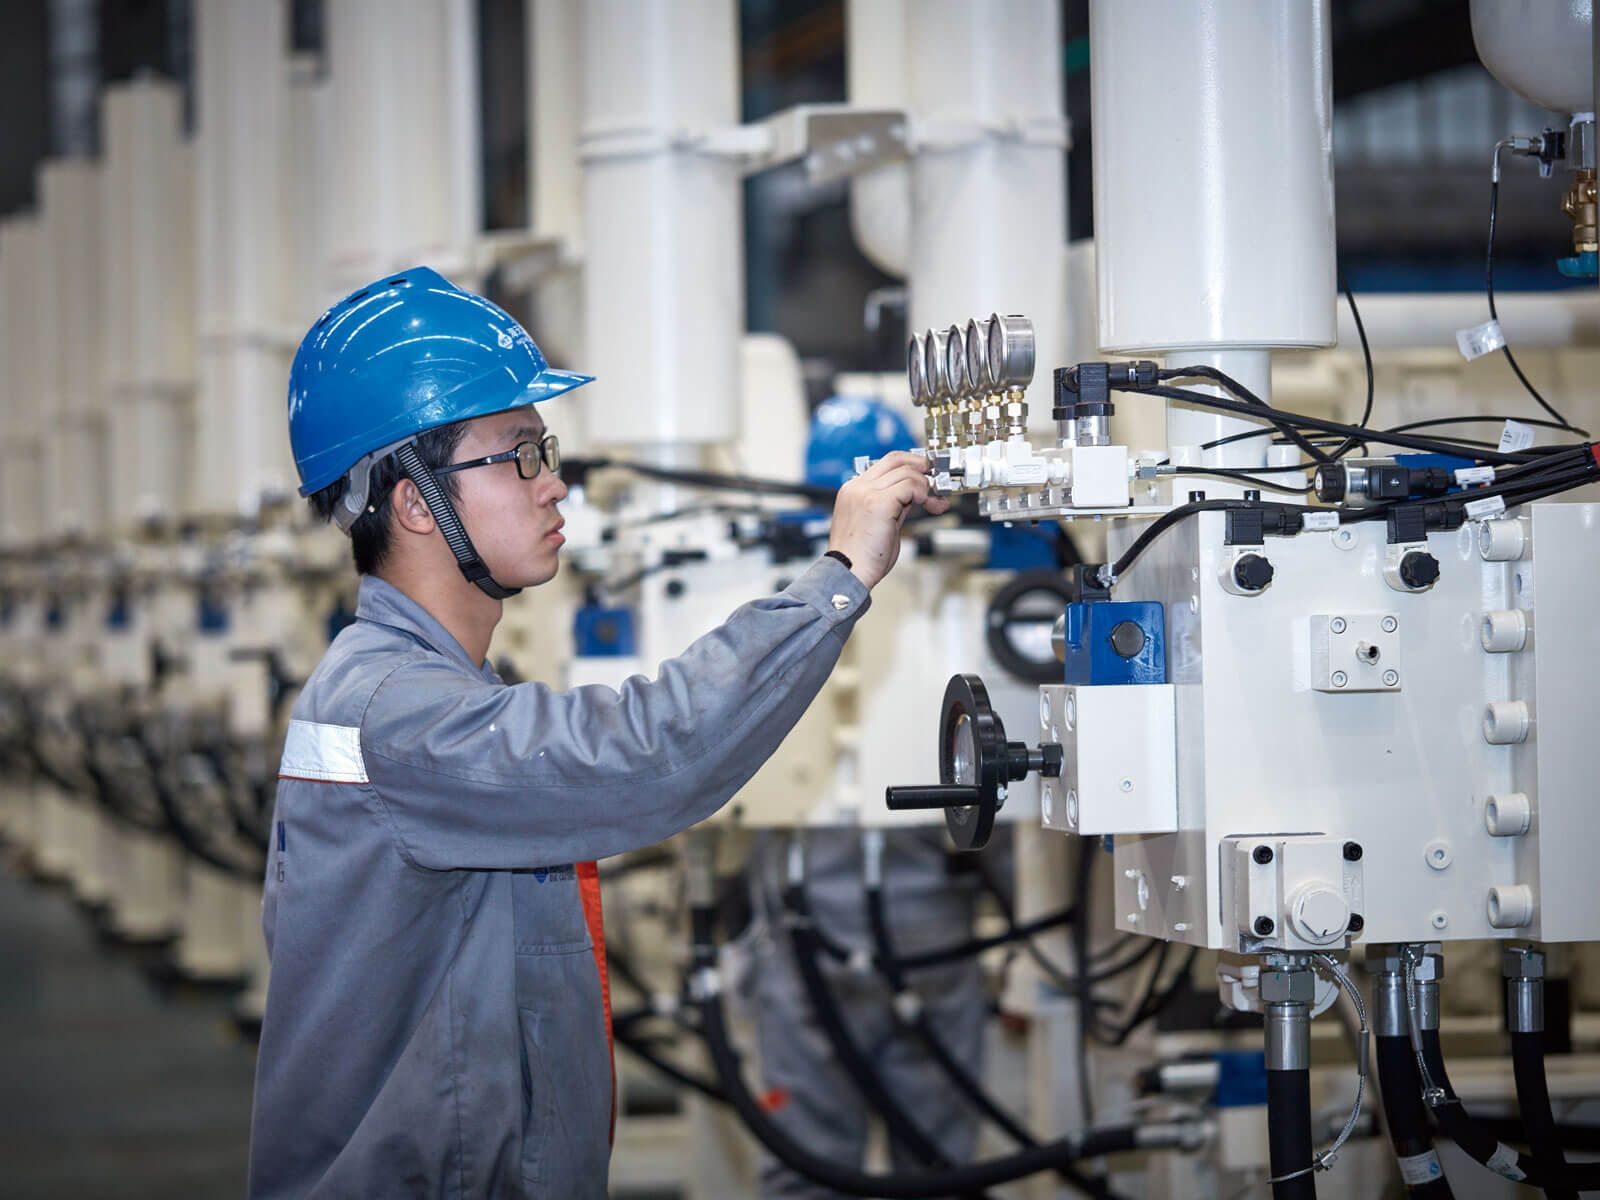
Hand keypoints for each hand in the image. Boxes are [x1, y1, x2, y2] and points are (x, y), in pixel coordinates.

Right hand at [826, 451, 950, 589]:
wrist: (848, 573)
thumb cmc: (861, 557)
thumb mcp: (877, 523)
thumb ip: (893, 505)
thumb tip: (913, 496)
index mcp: (853, 490)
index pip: (886, 463)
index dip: (910, 465)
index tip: (925, 477)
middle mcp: (857, 487)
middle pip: (896, 459)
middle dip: (922, 468)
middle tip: (936, 483)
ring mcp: (866, 493)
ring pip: (906, 472)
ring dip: (926, 486)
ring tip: (933, 504)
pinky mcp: (878, 503)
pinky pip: (910, 486)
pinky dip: (923, 493)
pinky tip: (928, 505)